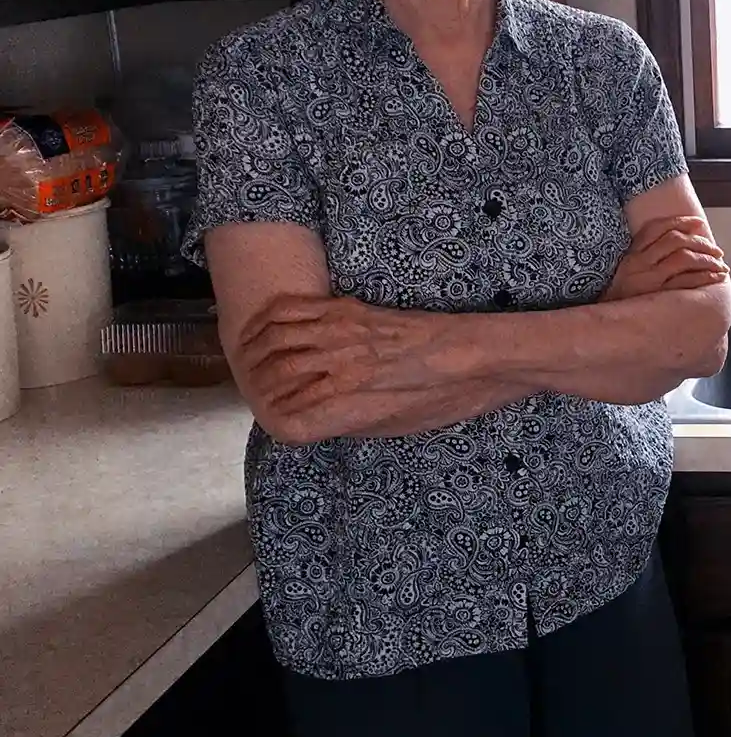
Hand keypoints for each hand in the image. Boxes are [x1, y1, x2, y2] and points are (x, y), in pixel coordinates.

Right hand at [236, 295, 465, 415]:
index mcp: (348, 406)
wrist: (475, 356)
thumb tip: (316, 415)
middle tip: (257, 389)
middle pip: (272, 377)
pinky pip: (294, 308)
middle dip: (259, 387)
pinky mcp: (350, 309)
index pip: (285, 420)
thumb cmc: (443, 399)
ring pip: (275, 340)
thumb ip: (348, 421)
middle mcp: (338, 368)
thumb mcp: (394, 427)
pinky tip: (264, 327)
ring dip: (254, 351)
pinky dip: (269, 319)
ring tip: (249, 358)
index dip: (277, 423)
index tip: (281, 422)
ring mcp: (342, 333)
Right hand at [602, 215, 728, 301]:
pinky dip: (705, 277)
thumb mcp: (628, 271)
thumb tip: (679, 242)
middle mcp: (638, 263)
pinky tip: (715, 278)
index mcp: (632, 254)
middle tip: (717, 251)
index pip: (657, 227)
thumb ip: (646, 256)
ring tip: (721, 265)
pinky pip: (686, 282)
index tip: (699, 223)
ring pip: (684, 258)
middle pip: (675, 240)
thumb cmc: (622, 299)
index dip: (680, 221)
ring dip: (707, 259)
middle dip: (701, 242)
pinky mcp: (657, 297)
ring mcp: (648, 280)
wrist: (608, 325)